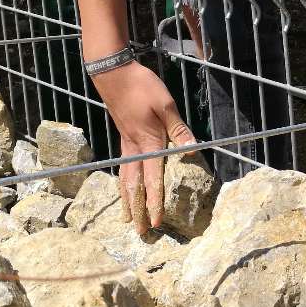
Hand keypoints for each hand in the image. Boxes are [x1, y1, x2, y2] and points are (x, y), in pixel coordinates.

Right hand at [91, 61, 196, 234]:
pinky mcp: (123, 139)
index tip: (157, 222)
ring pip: (125, 180)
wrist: (113, 74)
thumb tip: (192, 151)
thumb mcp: (166, 104)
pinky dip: (124, 185)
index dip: (156, 203)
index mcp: (148, 143)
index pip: (153, 180)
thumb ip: (179, 129)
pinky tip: (126, 189)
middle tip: (140, 232)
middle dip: (138, 211)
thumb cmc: (142, 86)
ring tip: (129, 218)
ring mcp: (126, 145)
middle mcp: (134, 149)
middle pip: (134, 188)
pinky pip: (124, 169)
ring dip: (128, 201)